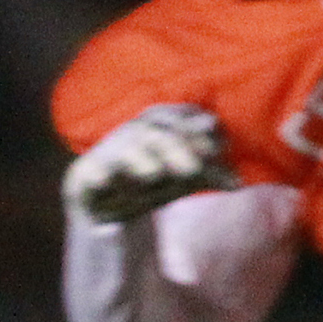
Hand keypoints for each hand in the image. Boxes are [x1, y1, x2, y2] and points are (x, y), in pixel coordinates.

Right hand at [63, 105, 239, 223]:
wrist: (105, 203)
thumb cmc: (153, 182)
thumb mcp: (185, 178)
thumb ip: (210, 175)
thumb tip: (238, 183)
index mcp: (158, 126)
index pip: (180, 117)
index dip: (199, 130)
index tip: (216, 149)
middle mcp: (132, 134)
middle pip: (155, 133)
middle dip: (175, 148)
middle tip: (191, 169)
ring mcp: (108, 154)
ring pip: (125, 150)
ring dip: (141, 160)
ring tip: (154, 174)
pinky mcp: (85, 176)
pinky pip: (89, 173)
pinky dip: (96, 176)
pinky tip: (105, 181)